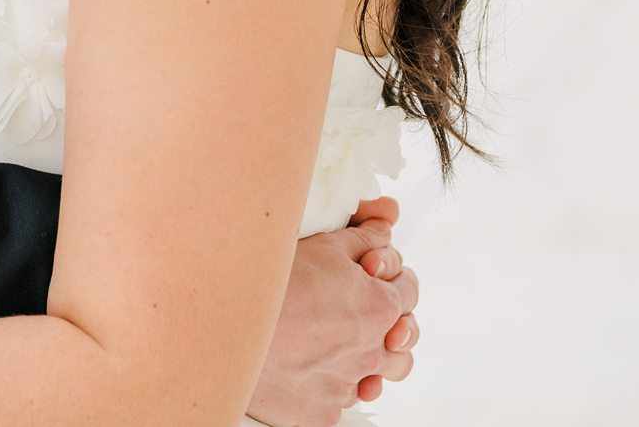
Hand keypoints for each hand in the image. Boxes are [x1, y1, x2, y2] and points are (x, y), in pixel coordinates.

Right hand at [248, 196, 419, 426]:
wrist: (230, 328)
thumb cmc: (274, 283)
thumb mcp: (325, 246)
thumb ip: (364, 239)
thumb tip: (384, 230)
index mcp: (379, 306)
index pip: (409, 292)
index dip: (395, 279)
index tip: (377, 278)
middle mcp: (371, 350)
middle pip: (403, 342)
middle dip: (392, 327)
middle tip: (364, 317)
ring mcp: (347, 385)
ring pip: (379, 380)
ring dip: (371, 365)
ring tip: (346, 353)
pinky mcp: (322, 413)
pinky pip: (339, 404)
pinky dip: (330, 388)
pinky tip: (311, 371)